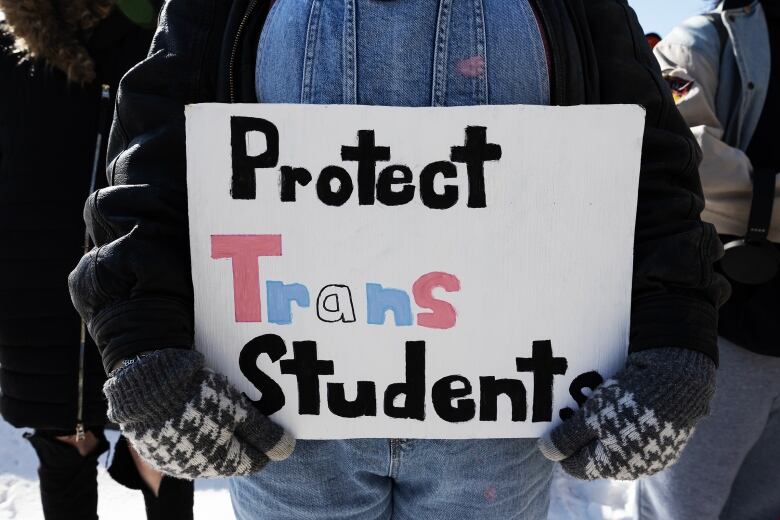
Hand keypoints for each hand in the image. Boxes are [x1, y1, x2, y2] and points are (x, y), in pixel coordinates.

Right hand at [104, 349, 294, 478]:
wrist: (146, 385)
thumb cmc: (198, 399)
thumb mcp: (238, 412)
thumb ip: (263, 433)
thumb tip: (287, 451)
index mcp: (220, 464)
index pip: (254, 462)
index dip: (266, 444)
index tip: (271, 425)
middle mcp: (196, 468)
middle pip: (229, 455)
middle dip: (242, 437)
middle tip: (248, 412)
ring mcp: (173, 458)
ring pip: (206, 447)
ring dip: (217, 431)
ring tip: (223, 405)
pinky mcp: (156, 444)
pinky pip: (184, 439)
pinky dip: (194, 426)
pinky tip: (197, 406)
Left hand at [538, 347, 714, 479]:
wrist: (678, 379)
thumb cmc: (629, 402)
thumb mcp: (589, 418)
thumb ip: (567, 438)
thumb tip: (546, 453)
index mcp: (613, 467)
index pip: (576, 466)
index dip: (562, 447)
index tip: (555, 424)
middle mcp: (635, 465)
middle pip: (597, 453)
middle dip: (581, 432)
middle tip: (572, 407)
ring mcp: (653, 451)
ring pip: (616, 439)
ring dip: (602, 422)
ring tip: (594, 398)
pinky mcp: (666, 433)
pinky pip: (635, 429)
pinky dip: (624, 416)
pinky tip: (619, 396)